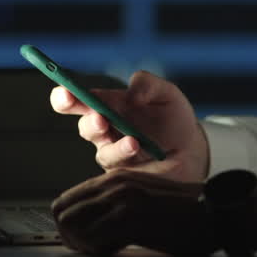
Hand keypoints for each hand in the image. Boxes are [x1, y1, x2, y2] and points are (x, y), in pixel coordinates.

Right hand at [50, 71, 208, 182]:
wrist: (191, 150)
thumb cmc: (173, 118)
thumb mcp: (165, 93)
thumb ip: (147, 84)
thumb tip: (131, 92)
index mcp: (107, 105)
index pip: (76, 99)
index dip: (65, 96)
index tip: (65, 92)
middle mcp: (105, 129)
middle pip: (84, 125)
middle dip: (89, 120)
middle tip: (99, 117)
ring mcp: (112, 152)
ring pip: (102, 148)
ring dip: (115, 143)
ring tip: (132, 138)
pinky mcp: (123, 172)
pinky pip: (118, 165)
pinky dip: (125, 154)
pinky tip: (136, 146)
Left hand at [51, 168, 215, 256]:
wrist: (214, 214)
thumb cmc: (183, 214)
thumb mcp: (142, 200)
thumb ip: (114, 205)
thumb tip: (86, 226)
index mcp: (114, 177)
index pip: (65, 201)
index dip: (69, 226)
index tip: (83, 241)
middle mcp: (114, 183)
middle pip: (62, 212)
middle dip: (70, 237)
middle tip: (89, 250)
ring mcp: (122, 197)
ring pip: (73, 225)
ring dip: (83, 244)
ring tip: (104, 250)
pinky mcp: (132, 215)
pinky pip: (93, 238)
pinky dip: (98, 250)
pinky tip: (116, 251)